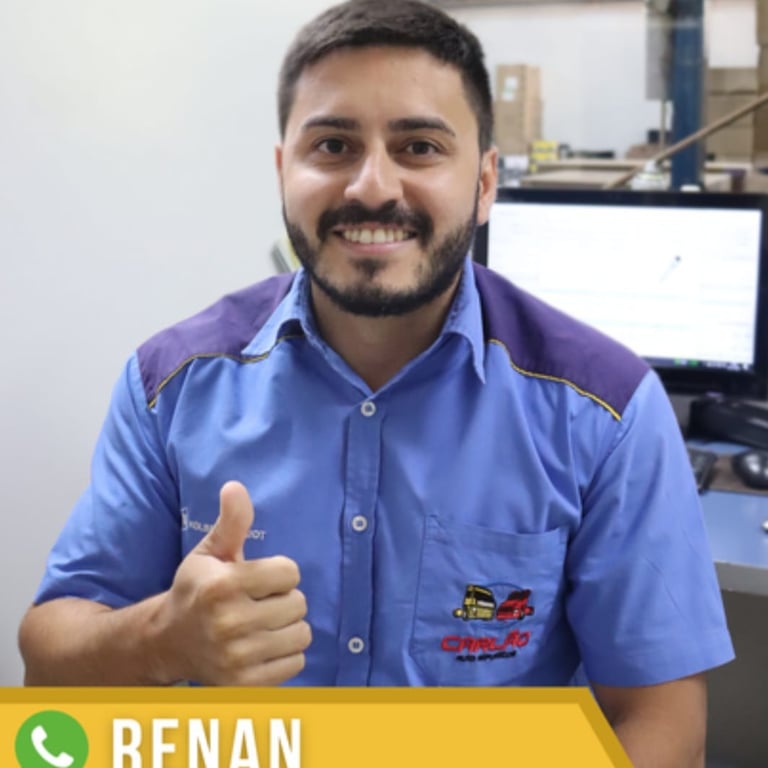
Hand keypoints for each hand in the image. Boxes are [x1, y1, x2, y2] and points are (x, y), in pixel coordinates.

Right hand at [153, 481, 310, 684]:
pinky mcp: (246, 684)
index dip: (279, 572)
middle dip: (284, 599)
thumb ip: (231, 521)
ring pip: (302, 634)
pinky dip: (286, 654)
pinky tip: (262, 647)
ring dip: (288, 627)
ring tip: (263, 624)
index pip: (290, 572)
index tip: (259, 578)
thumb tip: (236, 486)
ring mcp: (238, 657)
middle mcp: (230, 623)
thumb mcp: (210, 552)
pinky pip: (296, 663)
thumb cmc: (195, 590)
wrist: (167, 642)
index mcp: (223, 586)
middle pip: (299, 603)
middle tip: (259, 603)